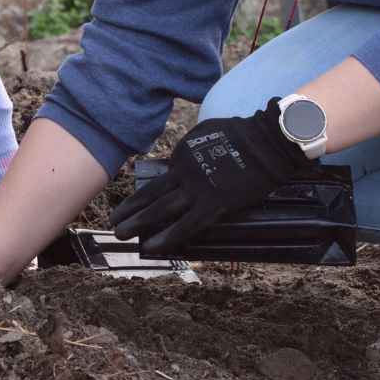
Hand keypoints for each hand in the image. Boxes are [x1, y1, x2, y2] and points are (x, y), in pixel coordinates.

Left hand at [111, 98, 310, 253]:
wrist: (266, 141)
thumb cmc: (240, 134)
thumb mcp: (204, 133)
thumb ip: (190, 150)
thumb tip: (181, 163)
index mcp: (181, 156)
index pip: (158, 180)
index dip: (143, 196)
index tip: (133, 207)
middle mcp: (184, 174)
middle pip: (150, 196)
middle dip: (129, 211)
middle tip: (113, 224)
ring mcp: (198, 190)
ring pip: (161, 210)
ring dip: (139, 224)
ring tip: (121, 235)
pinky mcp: (216, 205)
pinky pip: (187, 225)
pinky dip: (168, 237)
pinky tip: (153, 246)